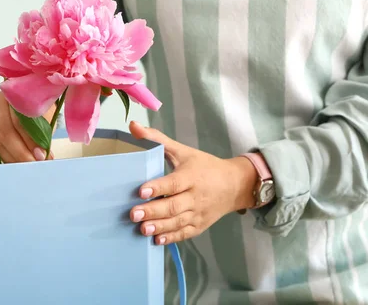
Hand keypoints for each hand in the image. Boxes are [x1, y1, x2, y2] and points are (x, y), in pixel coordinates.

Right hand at [0, 92, 55, 162]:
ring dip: (13, 158)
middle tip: (33, 164)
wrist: (28, 100)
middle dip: (20, 152)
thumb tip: (42, 156)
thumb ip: (43, 133)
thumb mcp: (46, 116)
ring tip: (27, 166)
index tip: (42, 155)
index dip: (30, 141)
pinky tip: (18, 162)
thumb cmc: (39, 108)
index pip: (19, 121)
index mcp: (14, 94)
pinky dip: (7, 157)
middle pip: (4, 132)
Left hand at [128, 121, 257, 244]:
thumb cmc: (204, 166)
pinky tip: (156, 240)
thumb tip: (133, 126)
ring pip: (178, 222)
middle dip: (153, 211)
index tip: (141, 191)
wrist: (235, 185)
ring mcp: (198, 213)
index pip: (174, 183)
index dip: (158, 187)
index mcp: (191, 176)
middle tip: (133, 214)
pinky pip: (185, 233)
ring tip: (142, 228)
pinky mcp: (200, 225)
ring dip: (159, 227)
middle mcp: (196, 196)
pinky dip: (171, 238)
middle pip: (174, 206)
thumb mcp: (182, 150)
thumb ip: (156, 139)